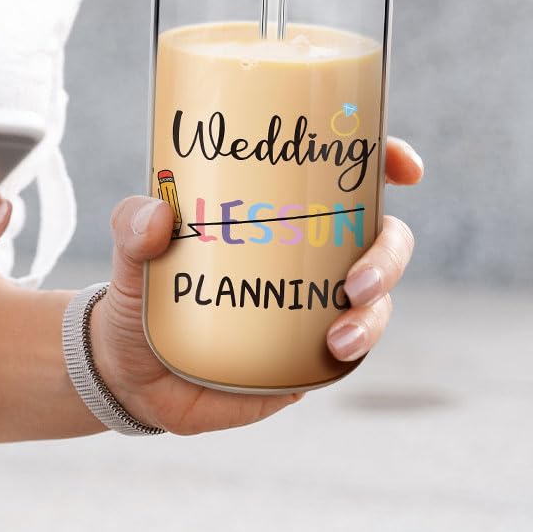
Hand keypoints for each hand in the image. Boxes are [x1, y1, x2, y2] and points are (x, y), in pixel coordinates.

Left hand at [90, 136, 423, 433]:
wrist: (130, 371)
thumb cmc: (142, 290)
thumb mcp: (130, 251)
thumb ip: (132, 225)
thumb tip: (156, 216)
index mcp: (279, 209)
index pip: (346, 173)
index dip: (385, 160)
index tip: (403, 166)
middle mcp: (309, 253)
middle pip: (383, 238)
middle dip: (389, 254)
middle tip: (354, 280)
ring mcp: (315, 305)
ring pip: (377, 300)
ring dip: (375, 314)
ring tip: (339, 336)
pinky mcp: (309, 357)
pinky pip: (352, 350)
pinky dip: (355, 350)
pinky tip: (332, 354)